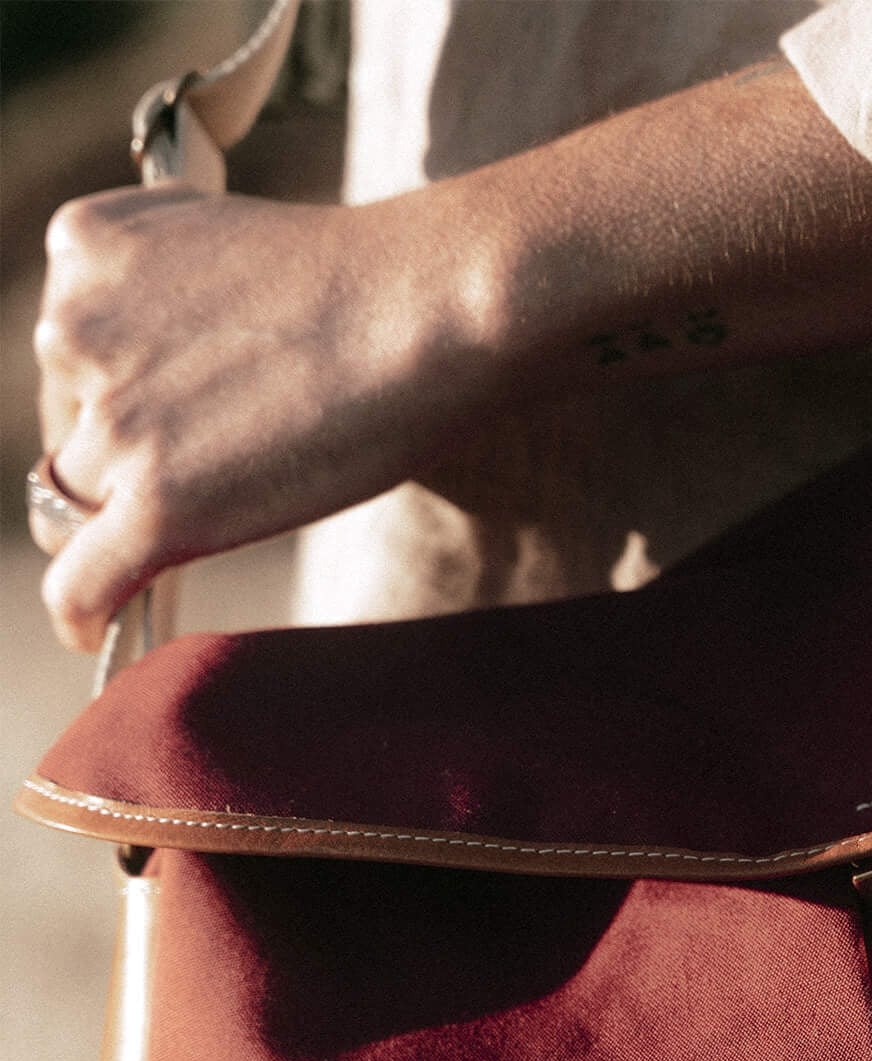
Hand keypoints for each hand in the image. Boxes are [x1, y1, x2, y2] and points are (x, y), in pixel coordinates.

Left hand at [33, 182, 484, 650]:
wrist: (432, 308)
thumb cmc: (372, 280)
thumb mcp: (227, 250)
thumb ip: (170, 298)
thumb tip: (173, 390)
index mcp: (83, 248)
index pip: (67, 359)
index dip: (121, 401)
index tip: (169, 427)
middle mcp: (73, 328)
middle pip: (70, 430)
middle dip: (131, 455)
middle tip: (225, 460)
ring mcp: (116, 423)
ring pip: (79, 502)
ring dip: (136, 516)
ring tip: (222, 510)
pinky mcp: (164, 503)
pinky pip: (83, 583)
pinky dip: (83, 612)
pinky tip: (90, 629)